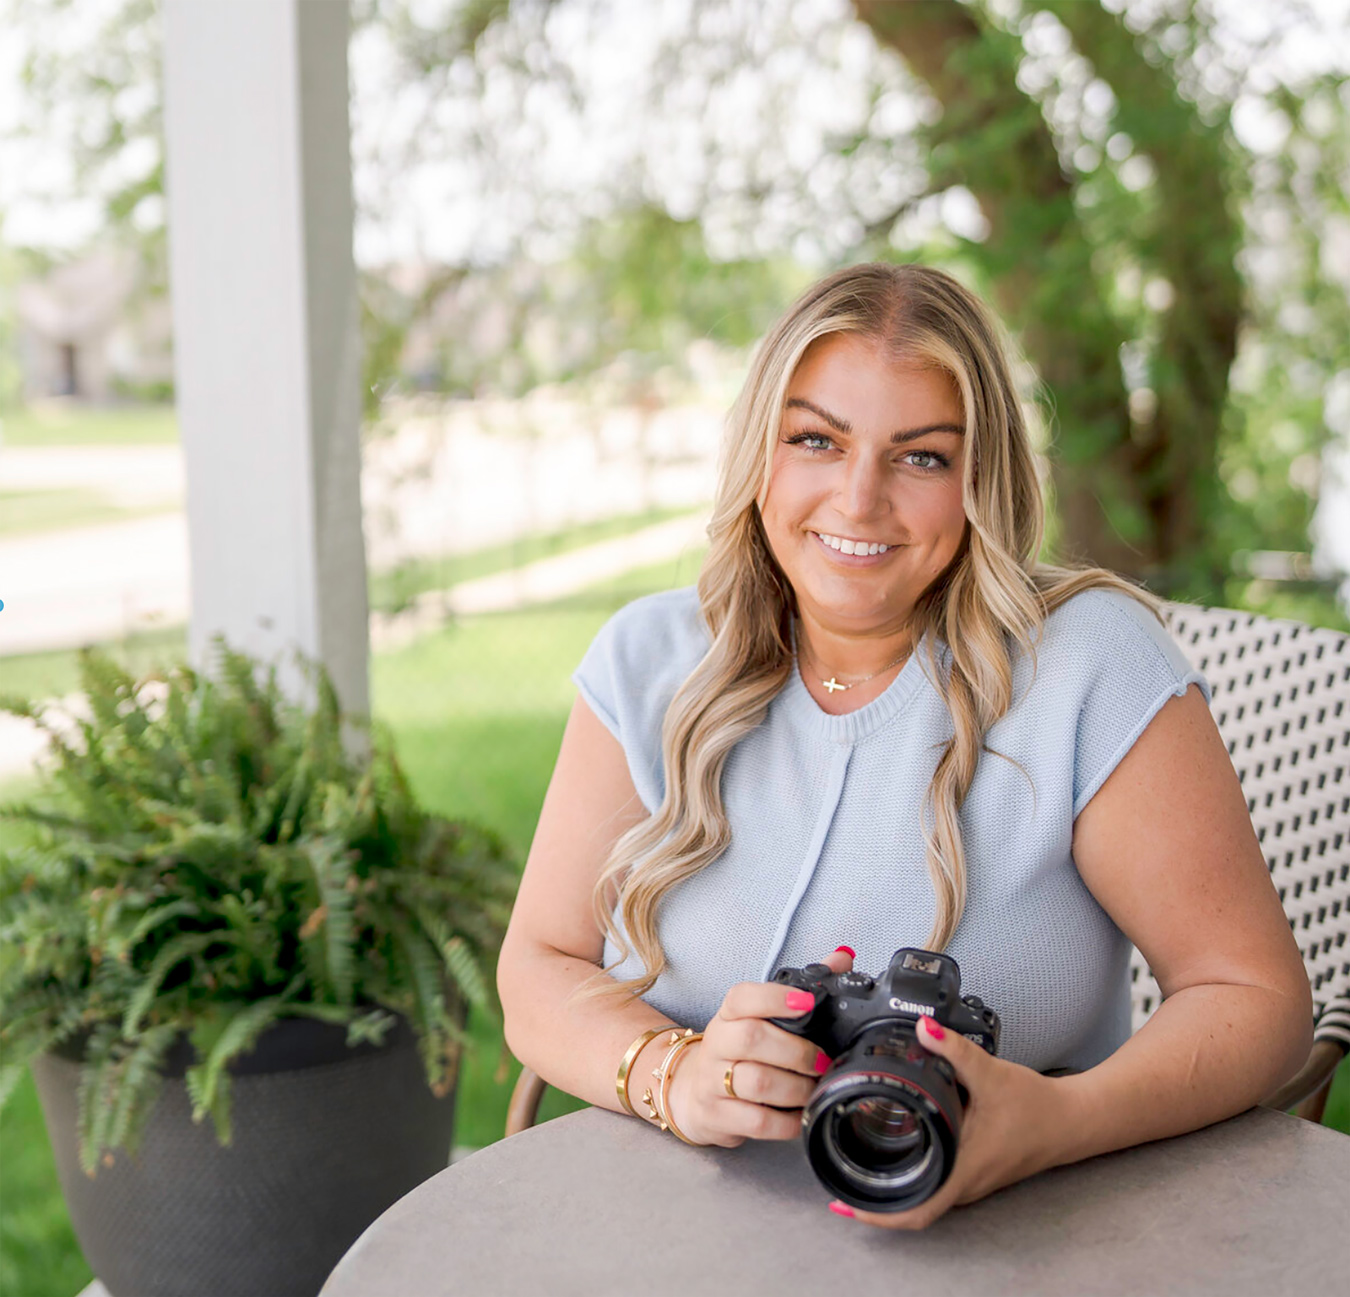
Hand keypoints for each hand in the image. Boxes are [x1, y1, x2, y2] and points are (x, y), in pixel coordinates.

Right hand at [664, 947, 855, 1147]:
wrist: (692, 1091)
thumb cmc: (737, 1052)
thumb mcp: (760, 1019)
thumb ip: (801, 987)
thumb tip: (841, 958)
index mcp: (728, 1015)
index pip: (742, 997)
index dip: (775, 997)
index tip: (808, 1002)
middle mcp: (716, 1044)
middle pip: (752, 1038)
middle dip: (797, 1052)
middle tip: (822, 1061)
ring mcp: (711, 1081)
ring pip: (757, 1082)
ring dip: (796, 1089)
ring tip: (814, 1089)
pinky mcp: (716, 1116)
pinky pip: (757, 1122)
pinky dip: (787, 1122)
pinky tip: (800, 1115)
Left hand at [829, 1016, 1072, 1229]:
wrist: (1072, 1120)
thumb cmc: (1037, 1106)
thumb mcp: (991, 1075)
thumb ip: (954, 1050)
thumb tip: (924, 1027)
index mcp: (963, 1170)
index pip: (914, 1211)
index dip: (876, 1213)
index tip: (842, 1201)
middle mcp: (963, 1184)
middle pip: (910, 1210)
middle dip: (871, 1200)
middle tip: (836, 1176)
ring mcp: (969, 1181)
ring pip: (923, 1198)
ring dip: (890, 1189)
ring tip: (853, 1167)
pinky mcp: (973, 1171)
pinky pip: (935, 1184)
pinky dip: (911, 1177)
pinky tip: (894, 1155)